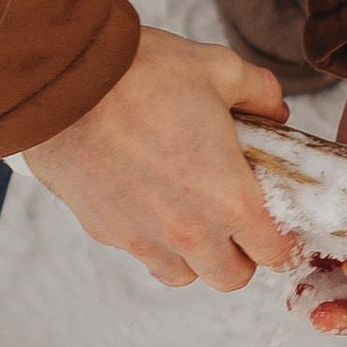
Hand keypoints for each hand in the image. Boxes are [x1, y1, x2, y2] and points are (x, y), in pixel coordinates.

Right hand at [23, 28, 294, 288]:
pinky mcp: (106, 231)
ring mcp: (143, 238)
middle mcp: (189, 231)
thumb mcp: (220, 69)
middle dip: (240, 254)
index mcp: (229, 198)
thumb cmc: (144, 74)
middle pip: (231, 277)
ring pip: (183, 275)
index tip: (275, 221)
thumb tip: (274, 111)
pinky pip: (140, 251)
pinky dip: (151, 238)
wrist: (64, 82)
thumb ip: (259, 93)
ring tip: (190, 213)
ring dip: (194, 255)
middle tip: (235, 219)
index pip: (274, 252)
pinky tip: (148, 198)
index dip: (281, 238)